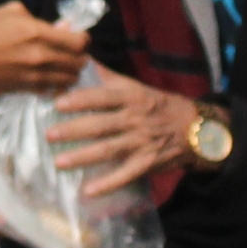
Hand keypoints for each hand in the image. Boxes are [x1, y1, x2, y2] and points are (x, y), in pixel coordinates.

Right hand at [0, 2, 87, 92]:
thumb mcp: (9, 12)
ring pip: (68, 80)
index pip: (80, 42)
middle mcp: (40, 55)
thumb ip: (38, 18)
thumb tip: (61, 27)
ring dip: (68, 75)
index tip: (75, 40)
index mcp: (38, 32)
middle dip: (78, 59)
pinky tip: (47, 81)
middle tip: (70, 57)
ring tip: (61, 70)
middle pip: (79, 63)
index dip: (82, 41)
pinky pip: (50, 90)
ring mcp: (33, 75)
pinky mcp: (24, 89)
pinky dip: (53, 87)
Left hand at [48, 63, 196, 194]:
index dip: (81, 99)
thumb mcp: (134, 87)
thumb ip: (105, 76)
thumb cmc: (156, 105)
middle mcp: (136, 119)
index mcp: (132, 97)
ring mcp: (142, 142)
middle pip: (102, 125)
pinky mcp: (148, 163)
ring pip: (109, 150)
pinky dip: (108, 184)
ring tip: (59, 162)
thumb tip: (78, 55)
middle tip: (49, 135)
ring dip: (83, 157)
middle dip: (74, 130)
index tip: (57, 102)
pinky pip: (125, 175)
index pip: (104, 97)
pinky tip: (87, 192)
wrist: (197, 128)